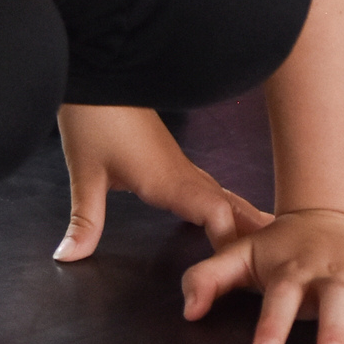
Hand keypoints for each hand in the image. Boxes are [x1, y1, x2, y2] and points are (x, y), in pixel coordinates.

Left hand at [54, 102, 266, 261]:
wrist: (100, 69)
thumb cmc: (93, 117)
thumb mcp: (85, 172)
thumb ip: (85, 219)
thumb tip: (68, 257)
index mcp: (167, 179)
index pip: (215, 214)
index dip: (229, 244)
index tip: (236, 274)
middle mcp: (181, 172)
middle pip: (226, 205)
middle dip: (248, 234)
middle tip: (274, 263)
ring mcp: (178, 162)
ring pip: (219, 193)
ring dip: (239, 217)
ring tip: (264, 241)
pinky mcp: (169, 156)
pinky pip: (206, 185)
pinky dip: (221, 204)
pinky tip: (221, 213)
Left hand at [181, 205, 343, 343]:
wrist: (329, 213)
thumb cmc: (281, 246)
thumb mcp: (241, 254)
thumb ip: (209, 277)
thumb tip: (186, 311)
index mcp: (294, 269)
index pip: (280, 297)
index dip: (272, 324)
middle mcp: (331, 273)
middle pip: (333, 301)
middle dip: (333, 330)